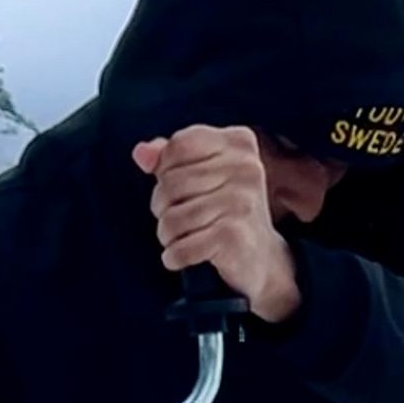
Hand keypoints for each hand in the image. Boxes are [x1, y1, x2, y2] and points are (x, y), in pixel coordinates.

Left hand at [132, 126, 301, 324]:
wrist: (262, 259)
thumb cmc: (228, 213)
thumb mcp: (203, 176)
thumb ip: (170, 159)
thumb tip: (141, 153)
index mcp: (239, 144)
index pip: (179, 145)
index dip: (164, 170)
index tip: (176, 189)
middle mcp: (245, 169)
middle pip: (170, 183)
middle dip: (162, 207)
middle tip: (176, 219)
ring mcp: (241, 203)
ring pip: (172, 218)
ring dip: (167, 235)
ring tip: (180, 239)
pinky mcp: (234, 236)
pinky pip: (181, 248)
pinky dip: (175, 257)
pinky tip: (182, 257)